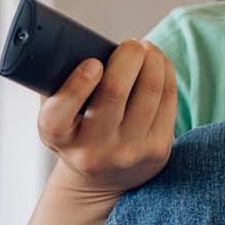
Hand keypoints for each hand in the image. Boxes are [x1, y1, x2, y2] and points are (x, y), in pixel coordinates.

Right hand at [40, 39, 175, 202]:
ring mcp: (128, 152)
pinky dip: (166, 73)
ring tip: (147, 49)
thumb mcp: (56, 114)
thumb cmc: (77, 132)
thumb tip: (80, 45)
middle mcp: (92, 150)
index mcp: (58, 137)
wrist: (101, 180)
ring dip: (152, 59)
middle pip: (114, 92)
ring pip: (149, 92)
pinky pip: (168, 100)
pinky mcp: (157, 151)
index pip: (59, 113)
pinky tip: (160, 64)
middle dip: (128, 57)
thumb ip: (57, 83)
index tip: (93, 64)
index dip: (78, 84)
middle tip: (131, 44)